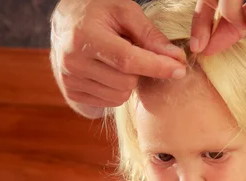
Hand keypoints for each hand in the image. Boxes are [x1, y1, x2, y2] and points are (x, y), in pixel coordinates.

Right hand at [51, 0, 187, 117]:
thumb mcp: (125, 11)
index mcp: (84, 37)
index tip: (179, 69)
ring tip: (116, 61)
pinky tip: (107, 72)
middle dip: (138, 71)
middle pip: (126, 82)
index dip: (156, 67)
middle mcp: (72, 62)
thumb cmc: (99, 11)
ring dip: (127, 82)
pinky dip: (115, 90)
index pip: (127, 60)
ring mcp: (69, 81)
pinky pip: (109, 103)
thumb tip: (177, 60)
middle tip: (131, 52)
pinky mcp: (71, 95)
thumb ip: (151, 35)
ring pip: (119, 96)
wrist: (65, 21)